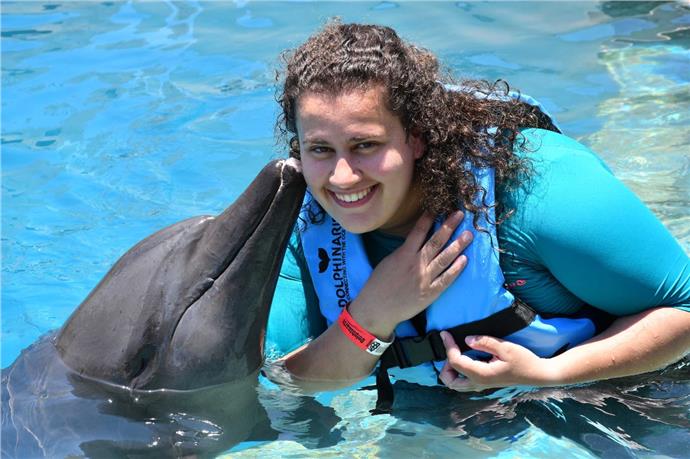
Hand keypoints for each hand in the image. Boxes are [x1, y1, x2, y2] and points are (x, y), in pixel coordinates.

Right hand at [350, 211, 472, 337]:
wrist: (377, 309)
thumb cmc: (378, 285)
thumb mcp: (387, 262)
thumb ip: (403, 252)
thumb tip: (415, 242)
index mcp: (403, 255)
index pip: (418, 231)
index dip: (429, 218)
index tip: (438, 208)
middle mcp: (416, 264)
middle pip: (436, 242)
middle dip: (449, 227)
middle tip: (460, 215)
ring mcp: (424, 279)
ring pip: (444, 259)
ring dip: (458, 245)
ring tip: (468, 235)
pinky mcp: (430, 293)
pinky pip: (446, 279)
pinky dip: (456, 269)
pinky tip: (465, 260)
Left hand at [438, 332, 552, 390]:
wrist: (538, 374)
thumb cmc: (524, 360)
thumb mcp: (505, 347)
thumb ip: (485, 342)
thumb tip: (467, 340)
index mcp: (481, 374)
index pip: (455, 362)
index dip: (448, 346)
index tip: (444, 333)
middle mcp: (479, 383)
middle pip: (450, 380)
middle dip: (445, 364)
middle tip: (450, 347)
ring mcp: (482, 385)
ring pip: (456, 384)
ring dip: (450, 370)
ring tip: (455, 353)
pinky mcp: (485, 382)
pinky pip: (464, 381)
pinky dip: (458, 372)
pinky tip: (465, 358)